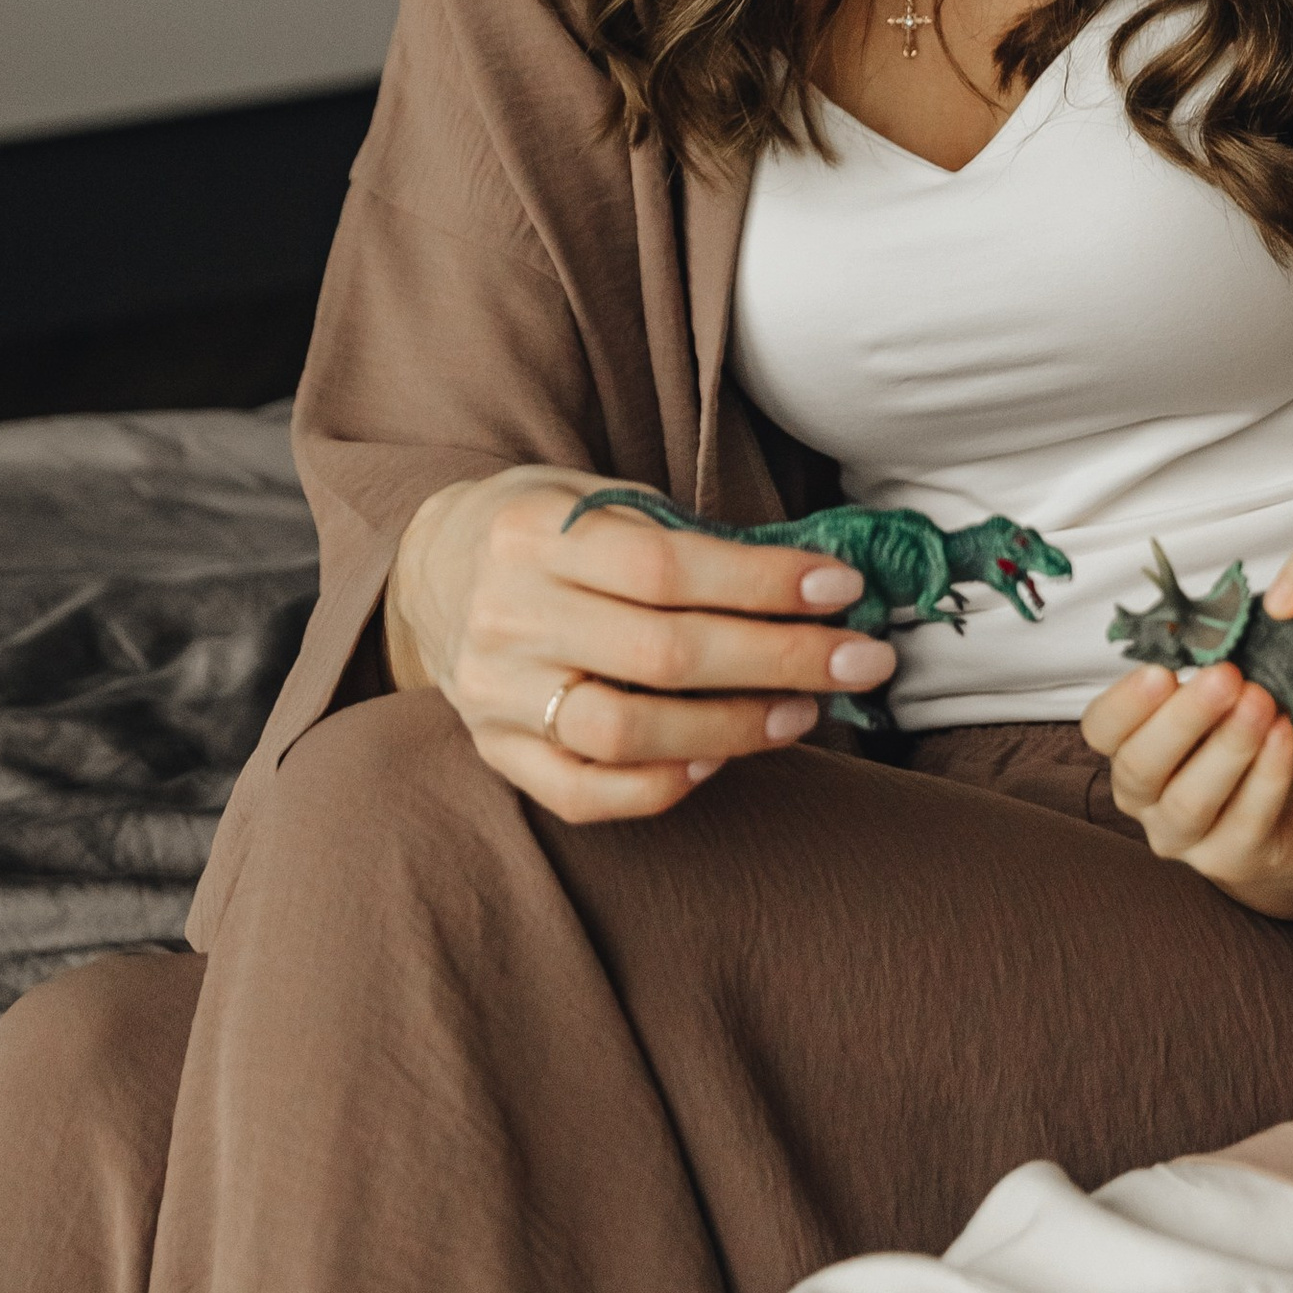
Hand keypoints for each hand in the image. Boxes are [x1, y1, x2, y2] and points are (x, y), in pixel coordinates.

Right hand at [384, 464, 894, 824]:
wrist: (432, 569)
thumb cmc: (548, 528)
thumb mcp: (600, 499)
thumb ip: (682, 540)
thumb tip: (805, 586)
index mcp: (533, 534)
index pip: (665, 567)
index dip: (762, 583)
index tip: (841, 589)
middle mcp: (508, 616)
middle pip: (661, 654)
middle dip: (779, 659)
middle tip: (861, 660)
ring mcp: (496, 694)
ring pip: (624, 733)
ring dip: (732, 727)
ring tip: (802, 712)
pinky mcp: (495, 752)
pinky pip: (583, 793)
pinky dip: (661, 784)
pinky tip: (720, 758)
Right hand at [1079, 660, 1292, 920]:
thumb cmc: (1259, 738)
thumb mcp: (1237, 695)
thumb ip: (1221, 667)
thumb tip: (1224, 624)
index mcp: (1133, 748)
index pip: (1102, 730)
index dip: (1124, 704)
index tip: (1162, 671)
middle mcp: (1147, 800)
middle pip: (1140, 768)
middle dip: (1181, 720)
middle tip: (1225, 677)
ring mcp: (1187, 839)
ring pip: (1189, 801)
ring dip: (1226, 748)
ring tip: (1261, 703)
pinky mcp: (1234, 861)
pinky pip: (1246, 822)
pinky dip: (1267, 776)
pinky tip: (1286, 736)